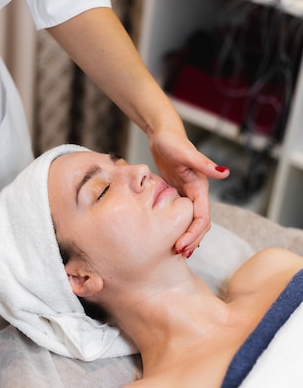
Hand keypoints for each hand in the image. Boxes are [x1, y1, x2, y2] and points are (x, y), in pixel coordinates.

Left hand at [149, 128, 229, 254]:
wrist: (163, 134)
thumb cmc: (173, 141)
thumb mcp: (186, 152)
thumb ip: (204, 163)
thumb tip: (225, 173)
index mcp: (200, 187)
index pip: (202, 217)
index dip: (194, 233)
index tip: (181, 245)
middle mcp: (197, 193)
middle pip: (200, 224)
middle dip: (191, 240)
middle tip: (178, 253)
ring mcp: (188, 194)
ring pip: (192, 221)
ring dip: (188, 236)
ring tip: (178, 251)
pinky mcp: (178, 193)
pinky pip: (183, 215)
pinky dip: (181, 227)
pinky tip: (174, 237)